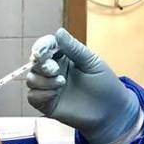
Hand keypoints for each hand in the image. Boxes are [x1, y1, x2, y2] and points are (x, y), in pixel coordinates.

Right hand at [26, 28, 141, 143]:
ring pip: (31, 79)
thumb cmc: (105, 84)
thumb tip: (58, 32)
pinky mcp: (47, 104)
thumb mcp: (91, 63)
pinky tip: (54, 94)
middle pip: (35, 62)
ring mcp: (50, 87)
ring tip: (61, 83)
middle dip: (41, 64)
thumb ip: (74, 48)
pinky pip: (32, 96)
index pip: (46, 46)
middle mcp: (54, 70)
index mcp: (64, 56)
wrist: (111, 111)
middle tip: (54, 70)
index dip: (41, 46)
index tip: (41, 52)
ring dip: (42, 80)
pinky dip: (40, 94)